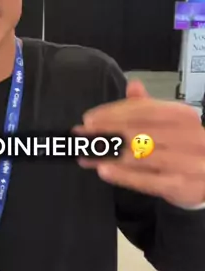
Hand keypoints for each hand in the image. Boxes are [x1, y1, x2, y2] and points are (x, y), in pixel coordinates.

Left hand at [74, 80, 204, 207]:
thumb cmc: (185, 149)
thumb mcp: (171, 125)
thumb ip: (150, 107)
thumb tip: (133, 85)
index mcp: (184, 116)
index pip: (144, 110)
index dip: (113, 113)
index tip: (89, 119)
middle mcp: (189, 136)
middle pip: (140, 131)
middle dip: (106, 132)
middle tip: (82, 136)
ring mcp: (187, 162)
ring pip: (141, 156)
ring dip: (110, 154)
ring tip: (87, 153)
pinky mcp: (182, 185)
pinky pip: (148, 180)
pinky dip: (124, 175)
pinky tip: (104, 170)